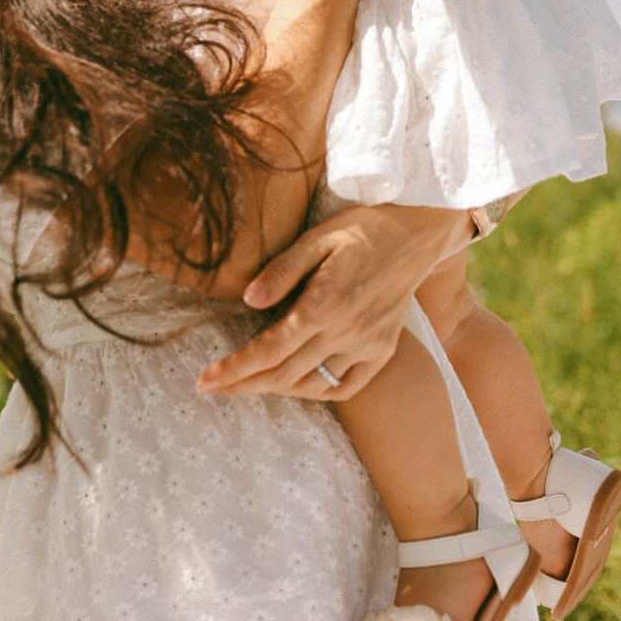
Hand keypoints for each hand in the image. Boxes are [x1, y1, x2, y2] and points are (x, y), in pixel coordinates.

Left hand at [196, 204, 472, 401]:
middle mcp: (346, 332)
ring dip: (276, 388)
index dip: (234, 369)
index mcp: (324, 304)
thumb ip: (281, 271)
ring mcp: (368, 345)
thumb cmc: (361, 229)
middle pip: (284, 375)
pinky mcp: (383, 350)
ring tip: (248, 383)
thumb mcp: (316, 238)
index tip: (205, 382)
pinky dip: (317, 391)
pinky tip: (297, 383)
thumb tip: (247, 300)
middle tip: (213, 387)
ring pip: (312, 385)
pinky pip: (346, 386)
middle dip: (243, 384)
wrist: (415, 234)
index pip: (268, 350)